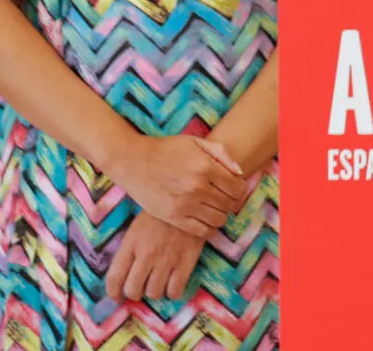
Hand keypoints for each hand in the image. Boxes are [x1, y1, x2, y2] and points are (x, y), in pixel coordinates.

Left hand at [104, 211, 204, 303]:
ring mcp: (167, 260)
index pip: (114, 278)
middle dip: (135, 293)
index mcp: (131, 244)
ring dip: (154, 292)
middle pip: (133, 290)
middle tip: (140, 287)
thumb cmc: (159, 215)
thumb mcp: (136, 228)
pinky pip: (175, 291)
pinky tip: (173, 284)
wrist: (188, 201)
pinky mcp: (186, 262)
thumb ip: (128, 251)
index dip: (113, 293)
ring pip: (154, 293)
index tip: (118, 296)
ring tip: (158, 283)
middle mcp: (147, 255)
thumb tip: (123, 276)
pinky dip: (172, 292)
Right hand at [106, 135, 248, 236]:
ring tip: (214, 208)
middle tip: (224, 198)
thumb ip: (220, 153)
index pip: (237, 187)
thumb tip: (239, 172)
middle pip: (229, 204)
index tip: (234, 188)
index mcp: (205, 167)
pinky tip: (205, 219)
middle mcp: (197, 187)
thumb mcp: (194, 142)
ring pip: (219, 220)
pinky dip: (209, 228)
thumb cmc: (166, 149)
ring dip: (221, 215)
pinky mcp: (174, 217)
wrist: (133, 162)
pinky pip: (202, 231)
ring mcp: (185, 204)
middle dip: (231, 202)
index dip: (239, 189)